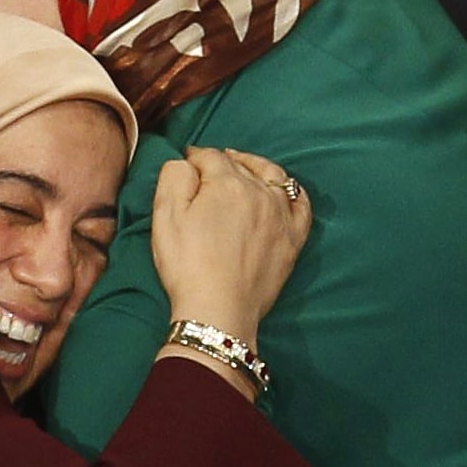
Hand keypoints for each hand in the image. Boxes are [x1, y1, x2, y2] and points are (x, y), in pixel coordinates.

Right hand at [148, 146, 311, 344]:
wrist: (218, 309)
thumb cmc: (187, 263)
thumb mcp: (165, 215)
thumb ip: (174, 176)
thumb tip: (186, 163)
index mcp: (227, 182)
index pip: (209, 157)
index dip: (193, 158)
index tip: (185, 166)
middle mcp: (260, 191)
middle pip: (239, 165)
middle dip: (220, 162)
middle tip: (206, 169)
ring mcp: (281, 215)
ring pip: (273, 176)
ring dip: (255, 166)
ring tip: (242, 167)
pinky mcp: (293, 239)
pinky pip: (301, 204)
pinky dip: (292, 192)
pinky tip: (281, 192)